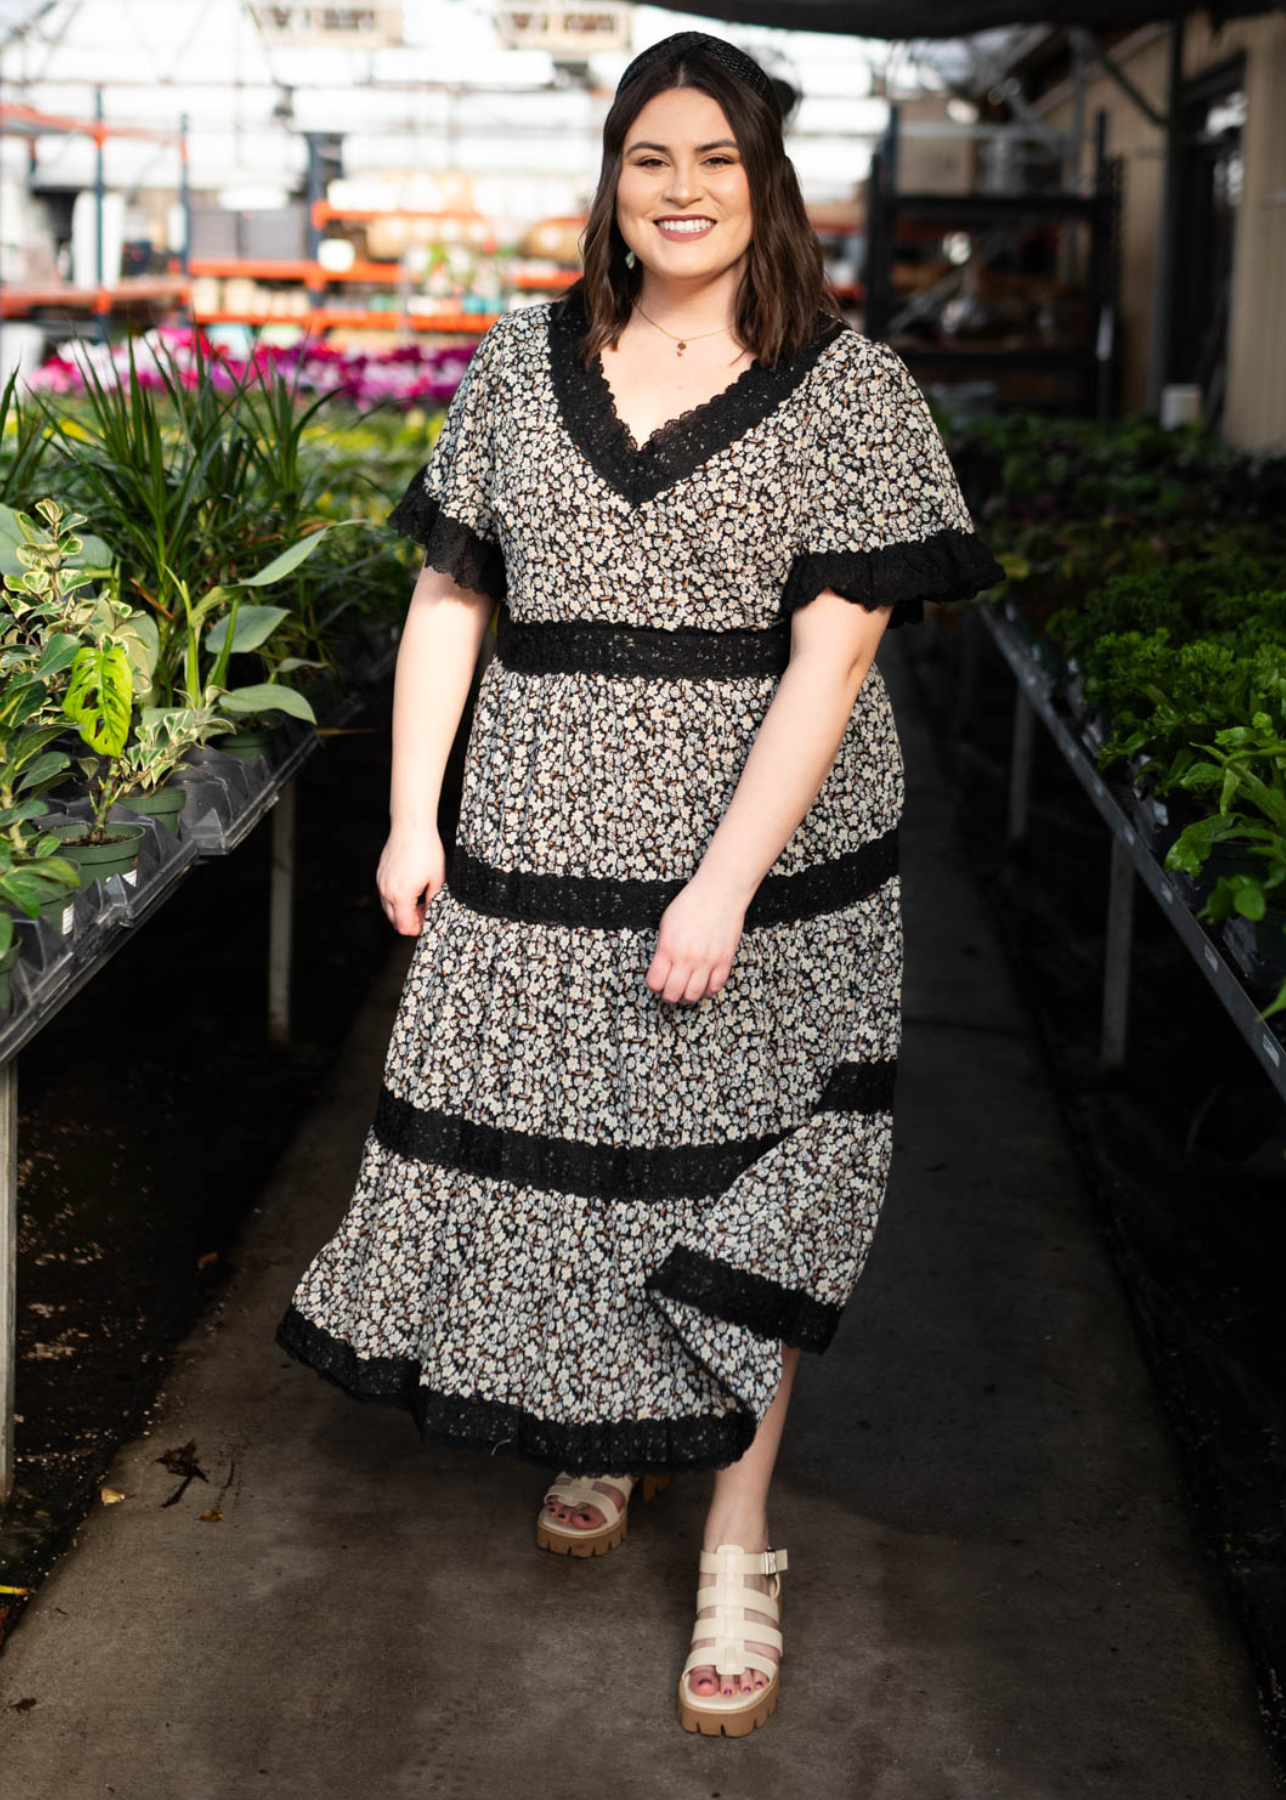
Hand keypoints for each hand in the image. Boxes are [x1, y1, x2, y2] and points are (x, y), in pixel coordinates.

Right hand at [377, 823, 444, 935]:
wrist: (411, 826)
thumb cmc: (426, 850)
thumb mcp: (437, 879)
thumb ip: (433, 901)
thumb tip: (431, 913)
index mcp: (401, 896)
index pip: (404, 927)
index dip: (417, 929)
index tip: (427, 922)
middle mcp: (387, 891)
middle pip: (394, 921)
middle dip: (410, 921)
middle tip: (425, 912)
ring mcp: (381, 882)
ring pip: (389, 908)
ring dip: (403, 910)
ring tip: (420, 900)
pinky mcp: (380, 874)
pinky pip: (386, 894)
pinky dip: (397, 897)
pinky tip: (411, 888)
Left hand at [646, 871, 746, 1004]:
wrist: (720, 892)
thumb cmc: (692, 903)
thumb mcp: (666, 923)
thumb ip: (663, 948)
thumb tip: (662, 967)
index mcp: (668, 947)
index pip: (655, 982)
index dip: (654, 985)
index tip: (657, 981)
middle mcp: (687, 958)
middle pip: (673, 994)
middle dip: (668, 995)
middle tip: (670, 989)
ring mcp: (707, 961)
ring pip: (693, 995)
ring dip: (687, 995)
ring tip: (686, 989)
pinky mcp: (724, 961)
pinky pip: (715, 987)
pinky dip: (707, 990)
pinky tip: (704, 984)